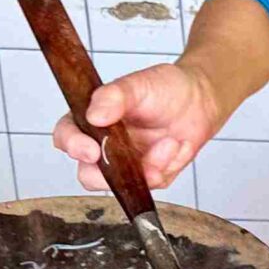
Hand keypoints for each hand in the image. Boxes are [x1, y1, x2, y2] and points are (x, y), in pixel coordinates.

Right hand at [52, 62, 219, 195]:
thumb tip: (93, 115)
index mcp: (92, 119)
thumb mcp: (139, 84)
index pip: (67, 135)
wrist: (200, 100)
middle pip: (87, 172)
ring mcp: (126, 164)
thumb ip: (114, 96)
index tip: (90, 149)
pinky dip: (165, 166)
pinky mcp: (148, 176)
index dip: (72, 144)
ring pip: (120, 184)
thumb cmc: (165, 88)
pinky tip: (176, 146)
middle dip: (105, 174)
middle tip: (127, 162)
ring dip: (147, 167)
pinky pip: (150, 184)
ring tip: (170, 142)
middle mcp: (104, 145)